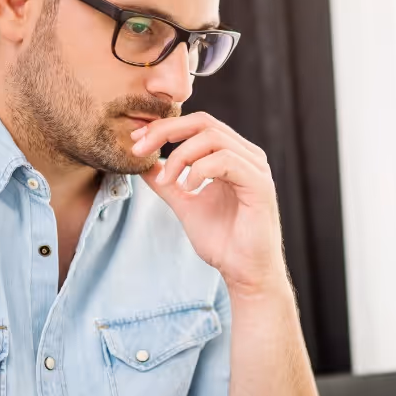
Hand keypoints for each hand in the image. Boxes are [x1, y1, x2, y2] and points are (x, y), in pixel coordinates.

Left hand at [131, 113, 286, 293]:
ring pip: (212, 138)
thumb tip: (144, 165)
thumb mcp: (185, 205)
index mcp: (232, 156)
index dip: (164, 127)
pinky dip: (199, 170)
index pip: (197, 125)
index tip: (136, 142)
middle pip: (203, 122)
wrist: (244, 272)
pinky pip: (226, 161)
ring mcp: (255, 168)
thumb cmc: (223, 242)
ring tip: (167, 182)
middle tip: (139, 150)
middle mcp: (247, 156)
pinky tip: (188, 189)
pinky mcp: (260, 184)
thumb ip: (168, 183)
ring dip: (180, 156)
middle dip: (166, 132)